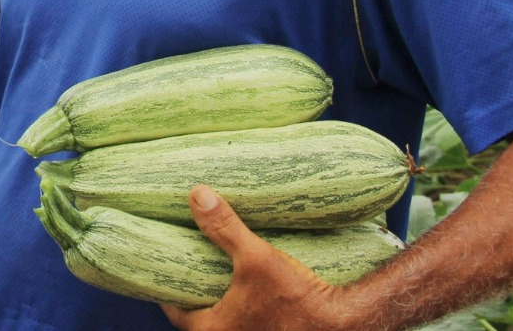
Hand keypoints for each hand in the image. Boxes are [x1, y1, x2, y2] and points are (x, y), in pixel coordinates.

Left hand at [161, 186, 342, 330]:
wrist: (348, 325)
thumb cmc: (298, 301)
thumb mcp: (257, 259)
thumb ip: (224, 228)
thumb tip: (197, 194)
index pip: (174, 309)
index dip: (167, 285)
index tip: (164, 260)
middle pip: (198, 313)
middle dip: (194, 288)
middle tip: (189, 259)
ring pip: (222, 317)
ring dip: (219, 296)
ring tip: (215, 267)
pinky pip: (244, 319)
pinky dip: (240, 302)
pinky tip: (246, 282)